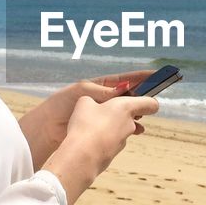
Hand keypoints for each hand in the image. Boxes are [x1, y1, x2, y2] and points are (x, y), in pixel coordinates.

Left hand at [18, 70, 154, 169]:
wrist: (48, 127)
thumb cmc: (61, 104)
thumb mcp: (82, 90)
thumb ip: (104, 90)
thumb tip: (125, 89)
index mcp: (102, 85)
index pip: (126, 79)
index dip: (142, 77)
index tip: (157, 75)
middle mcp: (106, 99)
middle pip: (131, 96)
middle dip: (144, 96)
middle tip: (156, 98)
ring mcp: (106, 113)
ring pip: (128, 112)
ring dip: (138, 113)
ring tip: (146, 115)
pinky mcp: (103, 128)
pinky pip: (122, 126)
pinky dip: (132, 127)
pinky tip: (138, 129)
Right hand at [43, 94, 158, 204]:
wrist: (82, 157)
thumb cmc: (85, 125)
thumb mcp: (84, 102)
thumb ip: (93, 99)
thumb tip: (92, 103)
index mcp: (126, 108)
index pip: (150, 104)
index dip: (148, 102)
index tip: (141, 101)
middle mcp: (129, 125)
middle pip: (132, 117)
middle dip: (118, 114)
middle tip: (102, 110)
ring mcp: (122, 142)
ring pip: (119, 130)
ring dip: (109, 127)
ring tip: (89, 125)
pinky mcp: (113, 154)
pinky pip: (109, 142)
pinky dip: (101, 139)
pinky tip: (86, 139)